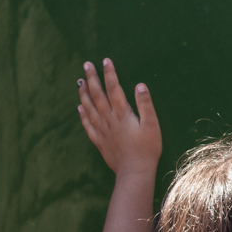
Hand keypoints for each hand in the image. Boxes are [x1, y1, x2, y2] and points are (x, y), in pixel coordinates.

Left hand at [77, 59, 161, 176]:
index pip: (114, 88)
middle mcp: (109, 119)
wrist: (134, 171)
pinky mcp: (100, 141)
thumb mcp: (152, 124)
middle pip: (98, 95)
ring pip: (89, 107)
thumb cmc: (147, 148)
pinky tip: (79, 107)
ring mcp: (102, 130)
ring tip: (79, 81)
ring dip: (84, 93)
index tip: (105, 60)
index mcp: (122, 113)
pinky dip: (82, 114)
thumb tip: (139, 85)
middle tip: (86, 65)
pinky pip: (88, 125)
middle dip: (92, 78)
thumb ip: (145, 104)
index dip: (109, 73)